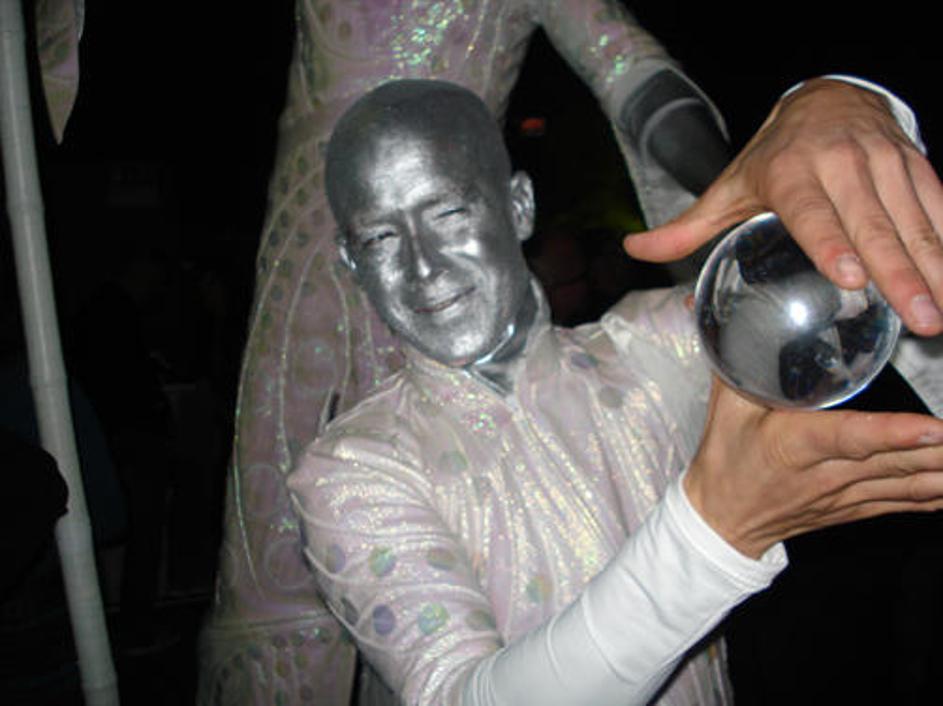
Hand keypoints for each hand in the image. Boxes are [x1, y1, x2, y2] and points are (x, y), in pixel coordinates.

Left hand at [624, 78, 942, 335]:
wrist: (828, 98)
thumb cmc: (772, 157)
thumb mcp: (728, 188)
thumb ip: (686, 227)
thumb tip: (633, 249)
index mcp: (791, 173)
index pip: (813, 213)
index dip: (833, 244)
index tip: (852, 279)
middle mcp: (841, 164)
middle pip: (873, 224)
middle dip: (899, 274)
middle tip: (920, 319)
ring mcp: (884, 163)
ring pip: (914, 219)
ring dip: (934, 267)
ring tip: (940, 312)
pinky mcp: (916, 165)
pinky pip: (938, 208)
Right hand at [683, 377, 942, 558]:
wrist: (722, 520)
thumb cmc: (725, 461)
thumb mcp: (726, 409)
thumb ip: (739, 364)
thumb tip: (729, 313)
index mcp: (794, 445)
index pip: (849, 437)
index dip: (893, 434)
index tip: (933, 428)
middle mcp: (826, 474)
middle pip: (895, 462)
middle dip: (939, 451)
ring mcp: (845, 495)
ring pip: (907, 485)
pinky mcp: (855, 508)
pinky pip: (903, 502)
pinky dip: (934, 495)